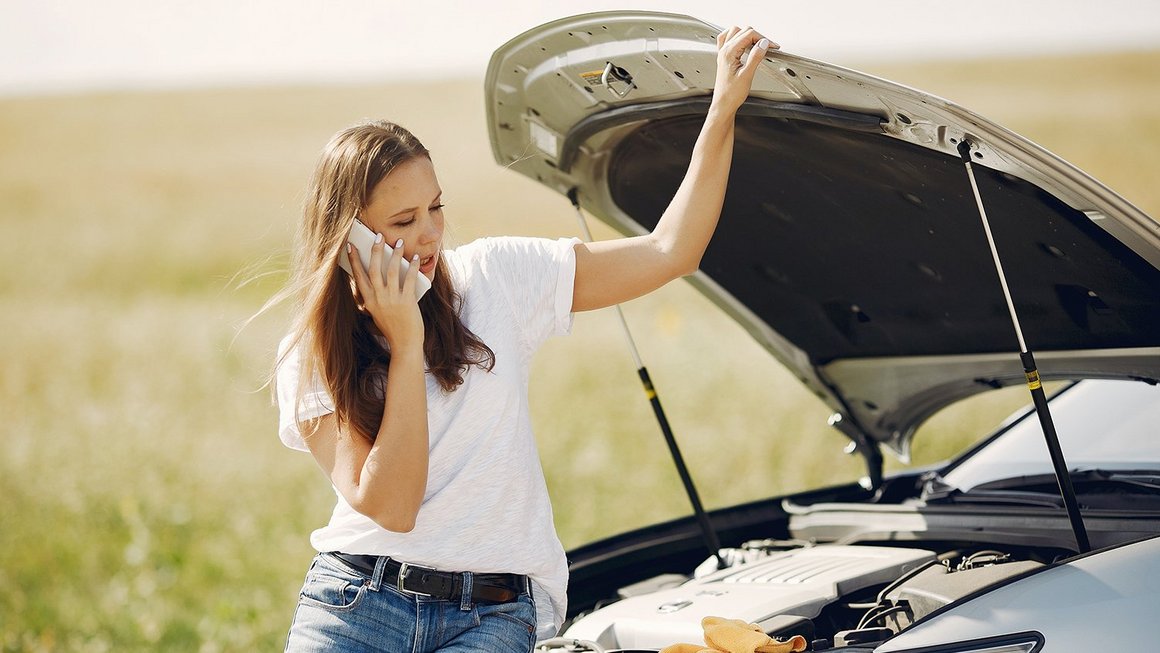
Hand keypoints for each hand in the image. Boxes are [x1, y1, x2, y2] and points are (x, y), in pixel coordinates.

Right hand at [347, 234, 424, 350]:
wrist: (404, 344)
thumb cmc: (393, 328)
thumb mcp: (378, 312)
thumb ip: (377, 297)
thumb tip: (381, 275)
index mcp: (368, 301)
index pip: (358, 276)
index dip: (354, 260)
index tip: (350, 245)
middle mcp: (378, 298)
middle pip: (374, 269)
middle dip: (375, 250)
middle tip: (378, 236)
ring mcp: (391, 299)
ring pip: (391, 270)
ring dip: (395, 254)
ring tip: (397, 242)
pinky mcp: (406, 301)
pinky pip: (408, 279)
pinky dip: (412, 266)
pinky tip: (415, 258)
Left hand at [711, 26, 777, 114]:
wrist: (724, 104)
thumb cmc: (732, 94)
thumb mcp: (747, 75)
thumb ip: (755, 57)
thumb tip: (763, 43)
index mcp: (729, 53)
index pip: (749, 35)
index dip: (763, 38)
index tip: (772, 46)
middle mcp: (724, 50)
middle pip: (743, 31)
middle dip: (758, 36)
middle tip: (768, 46)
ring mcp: (723, 53)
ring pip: (735, 32)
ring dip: (748, 34)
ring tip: (758, 44)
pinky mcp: (724, 57)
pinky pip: (727, 39)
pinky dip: (736, 37)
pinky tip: (744, 43)